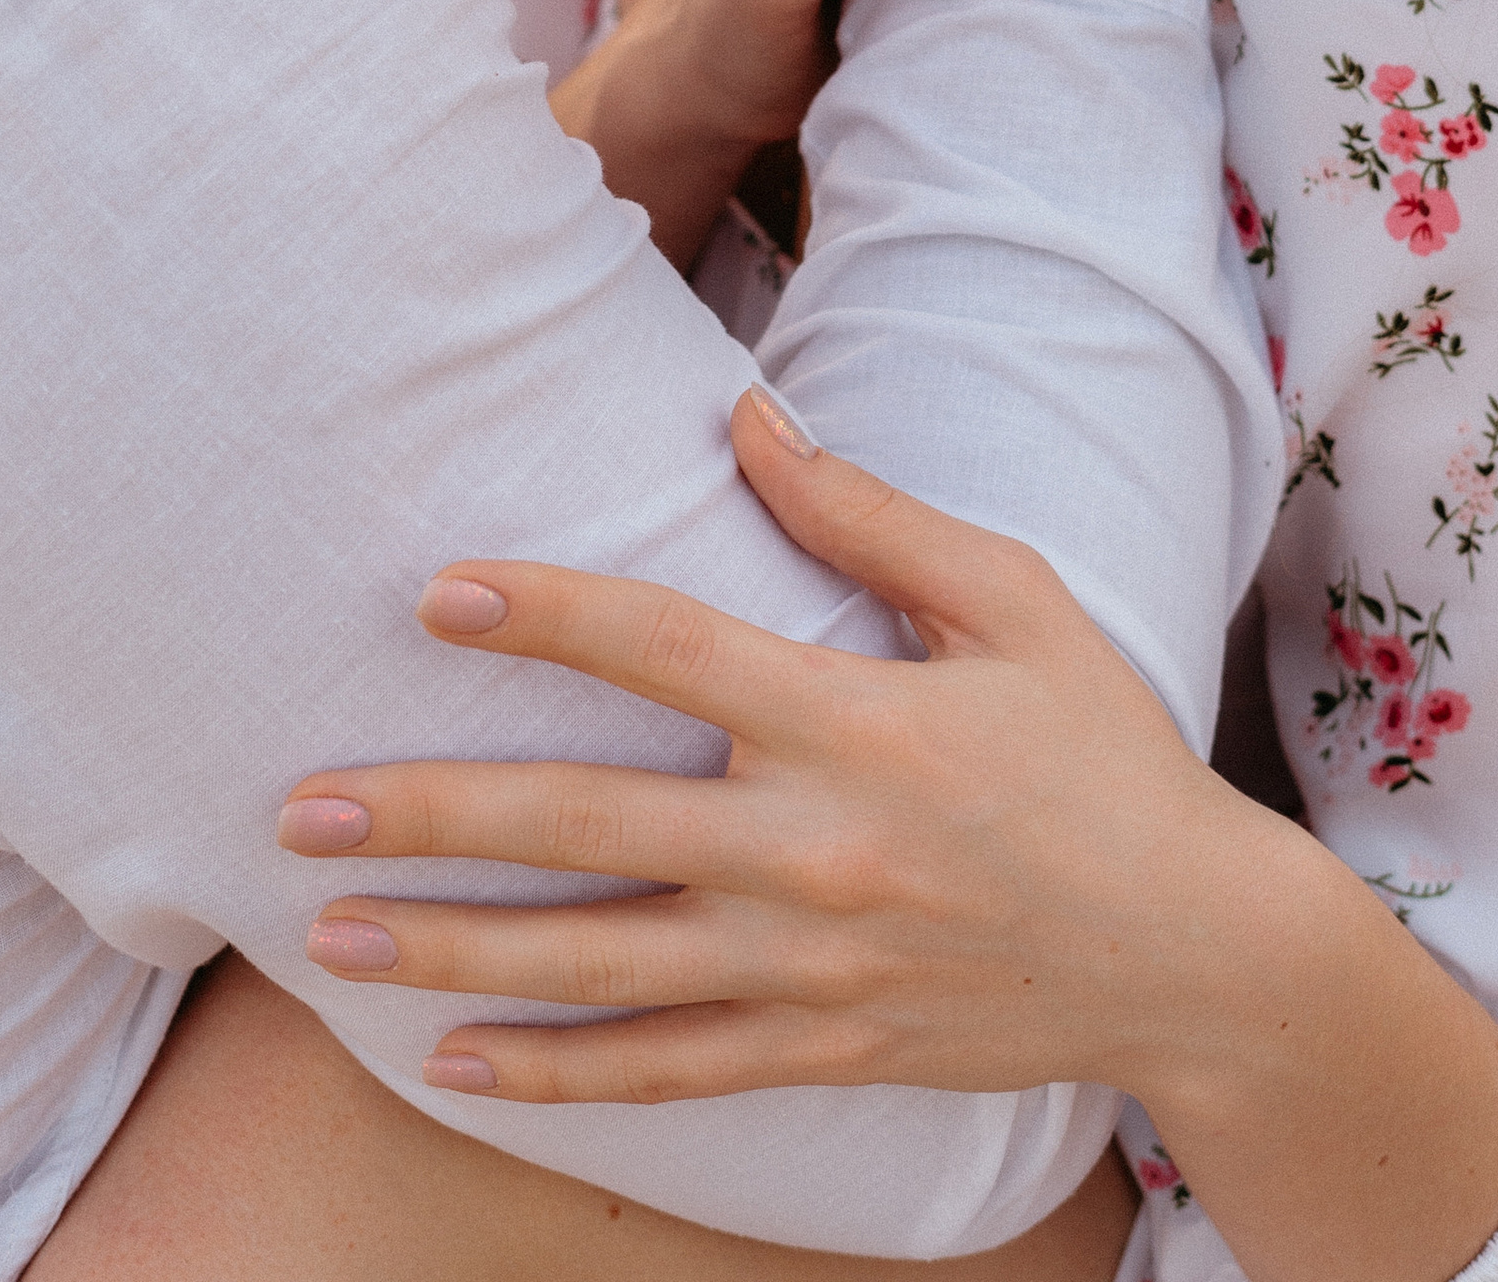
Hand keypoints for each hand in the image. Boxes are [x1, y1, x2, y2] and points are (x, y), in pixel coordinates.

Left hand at [282, 386, 1221, 1106]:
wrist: (1197, 952)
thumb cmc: (1101, 750)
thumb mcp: (1011, 603)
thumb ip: (869, 516)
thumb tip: (748, 423)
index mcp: (857, 719)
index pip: (670, 651)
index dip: (550, 615)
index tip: (439, 590)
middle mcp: (817, 850)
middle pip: (588, 824)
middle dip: (431, 815)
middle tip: (301, 808)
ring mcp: (812, 967)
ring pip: (596, 966)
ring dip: (450, 953)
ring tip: (325, 937)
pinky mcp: (825, 1049)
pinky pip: (666, 1071)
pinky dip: (555, 1074)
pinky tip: (452, 1061)